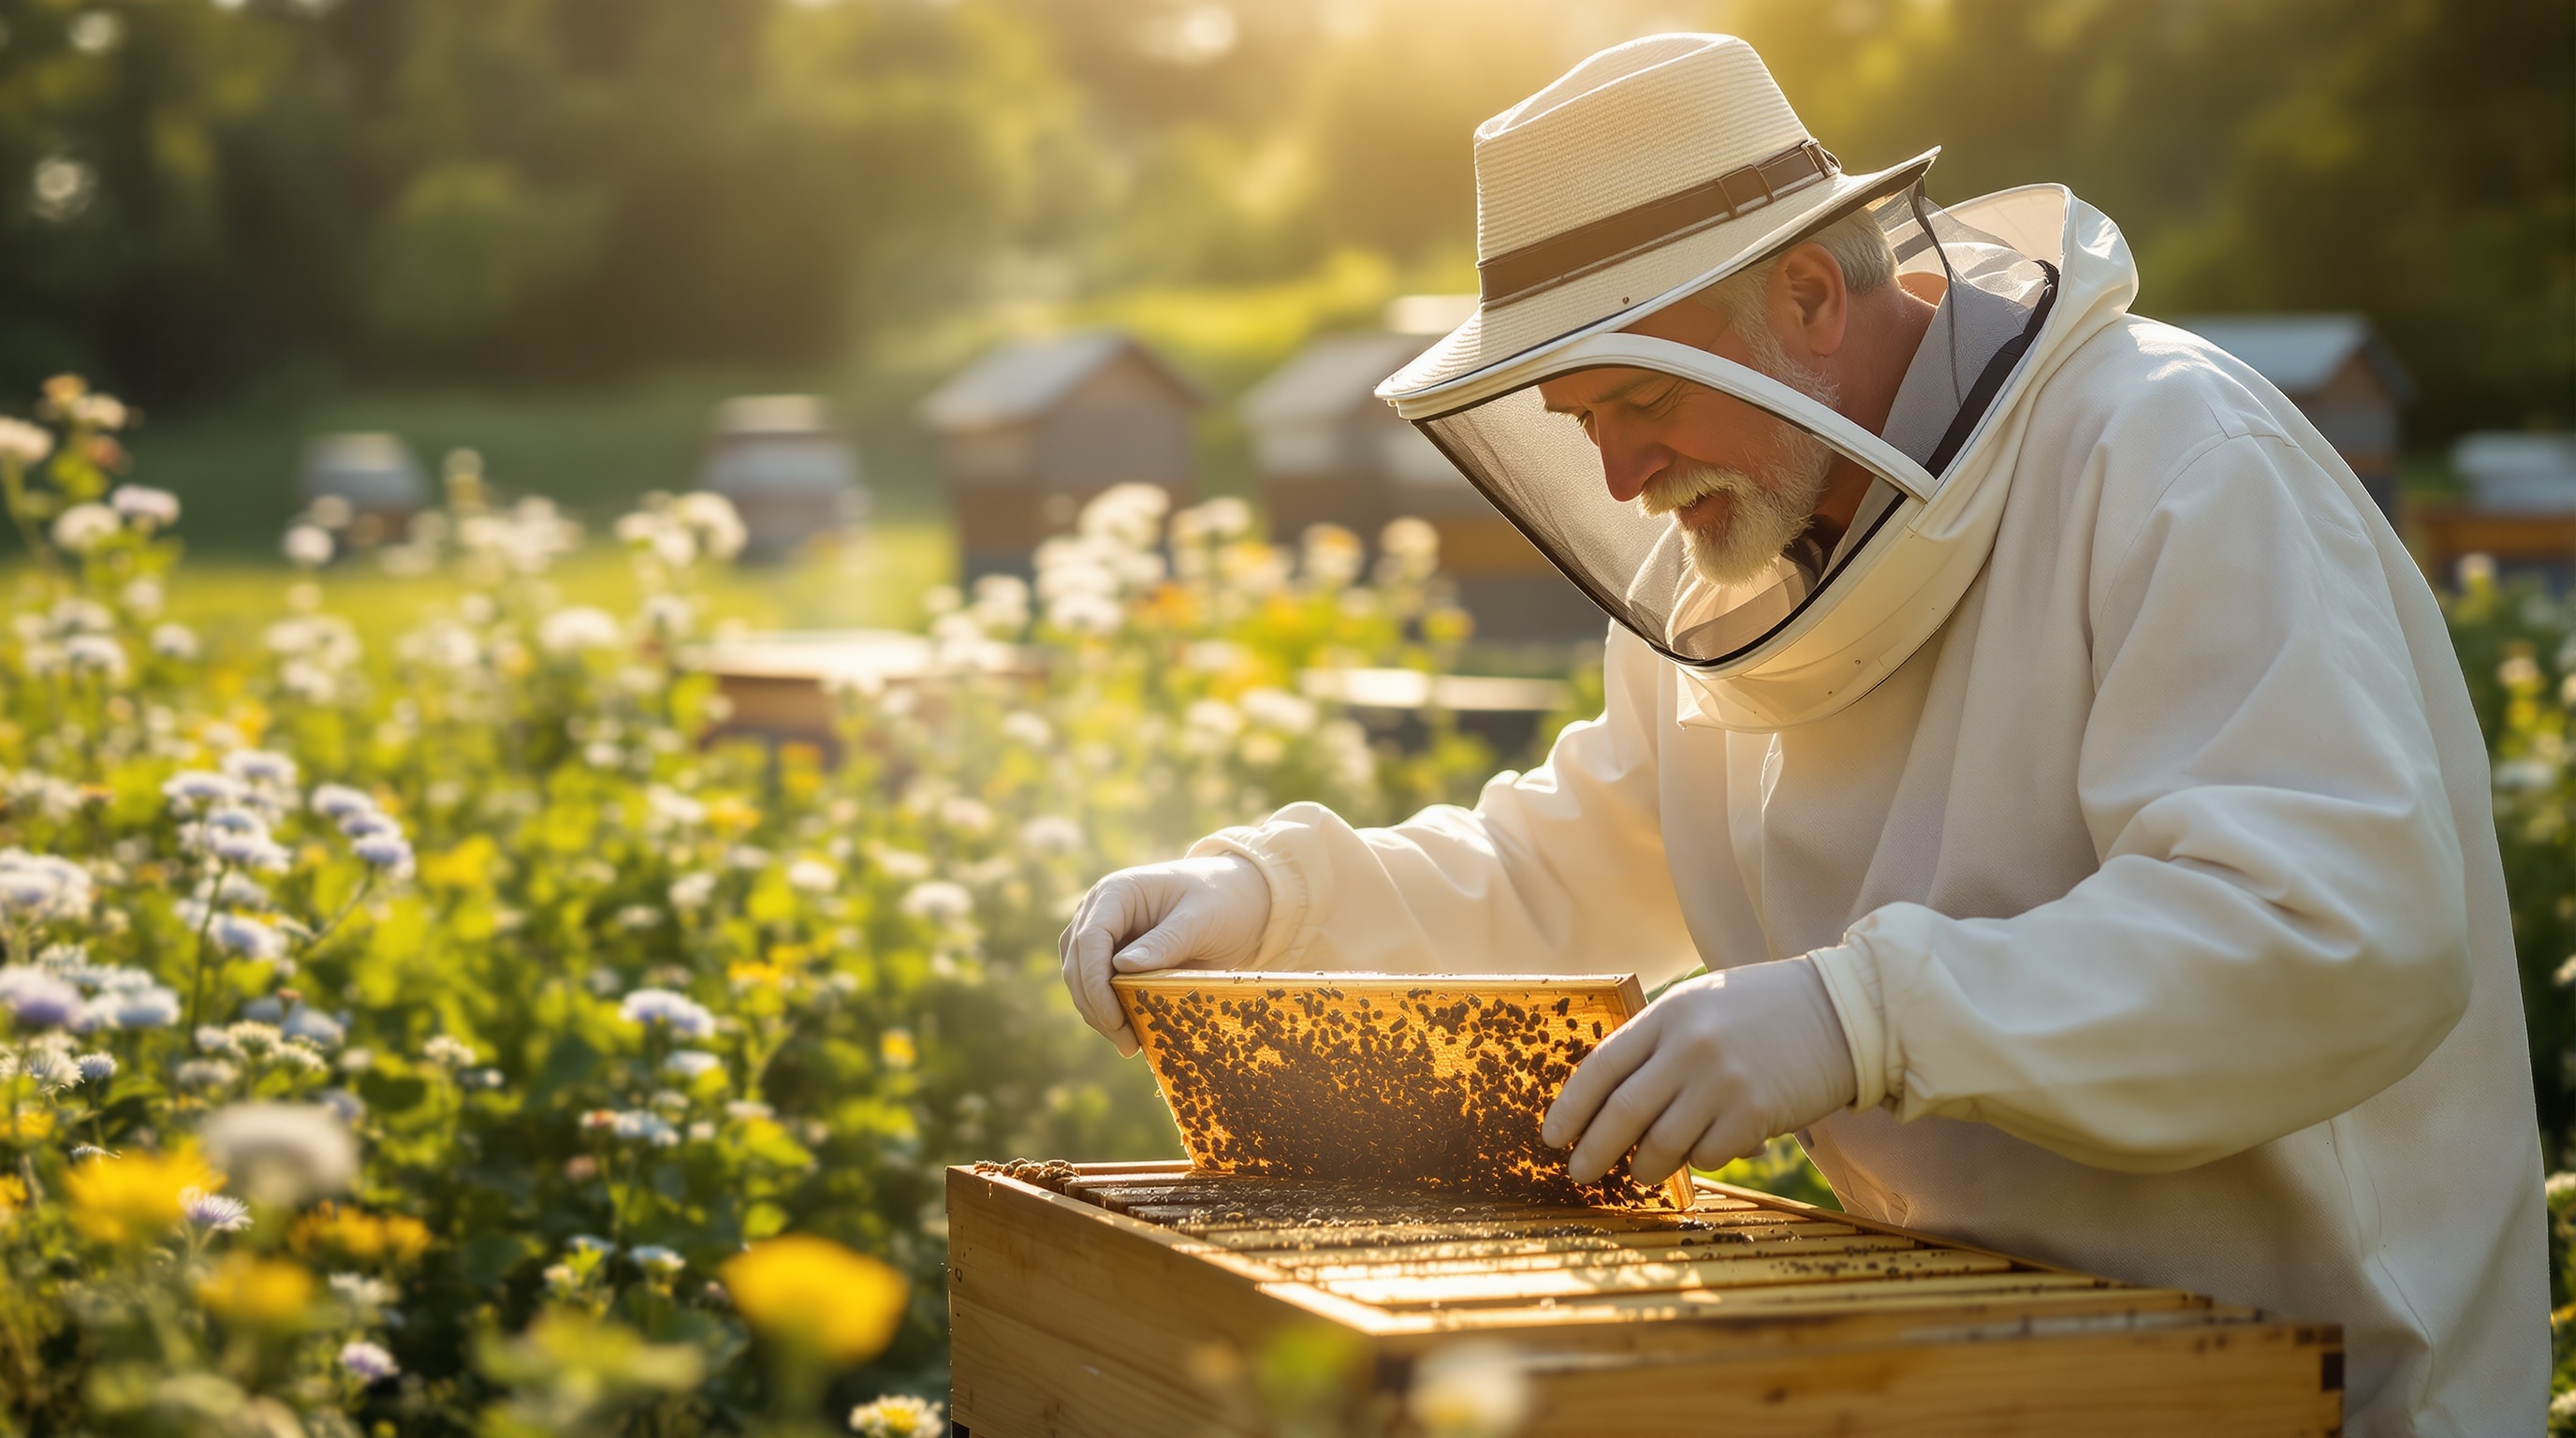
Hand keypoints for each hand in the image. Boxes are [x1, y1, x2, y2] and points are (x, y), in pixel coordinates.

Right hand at [1058, 856, 1271, 1056]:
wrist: (1237, 900)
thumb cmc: (1223, 900)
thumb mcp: (1202, 919)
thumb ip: (1165, 942)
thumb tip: (1120, 968)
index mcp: (1117, 893)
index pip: (1089, 938)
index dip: (1094, 981)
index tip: (1115, 1019)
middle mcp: (1100, 912)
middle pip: (1077, 963)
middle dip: (1096, 1007)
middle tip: (1127, 1044)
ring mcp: (1104, 934)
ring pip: (1081, 979)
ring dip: (1099, 1014)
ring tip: (1130, 1044)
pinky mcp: (1113, 956)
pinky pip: (1099, 987)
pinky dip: (1110, 1011)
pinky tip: (1132, 1034)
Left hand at [1541, 958, 1857, 1184]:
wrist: (1843, 1012)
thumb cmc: (1765, 1010)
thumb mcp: (1702, 1005)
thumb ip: (1659, 1042)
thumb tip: (1612, 1099)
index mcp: (1668, 1015)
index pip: (1601, 1067)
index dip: (1570, 1108)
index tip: (1552, 1137)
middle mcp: (1689, 1047)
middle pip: (1622, 1114)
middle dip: (1594, 1152)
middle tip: (1580, 1174)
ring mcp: (1722, 1081)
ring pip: (1661, 1145)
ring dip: (1645, 1167)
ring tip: (1642, 1172)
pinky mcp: (1755, 1113)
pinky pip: (1708, 1156)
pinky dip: (1701, 1161)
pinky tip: (1708, 1150)